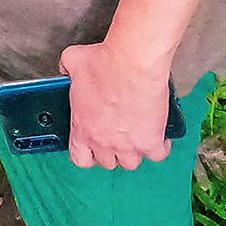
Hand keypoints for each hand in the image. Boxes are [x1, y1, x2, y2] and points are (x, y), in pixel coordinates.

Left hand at [57, 40, 174, 170]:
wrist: (131, 63)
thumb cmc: (104, 64)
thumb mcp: (73, 62)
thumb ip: (67, 69)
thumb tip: (66, 66)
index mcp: (82, 129)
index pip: (80, 158)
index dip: (88, 154)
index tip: (93, 147)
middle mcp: (104, 142)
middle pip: (108, 162)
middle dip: (113, 151)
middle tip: (118, 137)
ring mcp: (128, 145)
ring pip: (132, 162)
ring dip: (135, 152)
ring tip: (138, 137)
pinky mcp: (151, 141)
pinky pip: (158, 154)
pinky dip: (160, 147)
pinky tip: (159, 136)